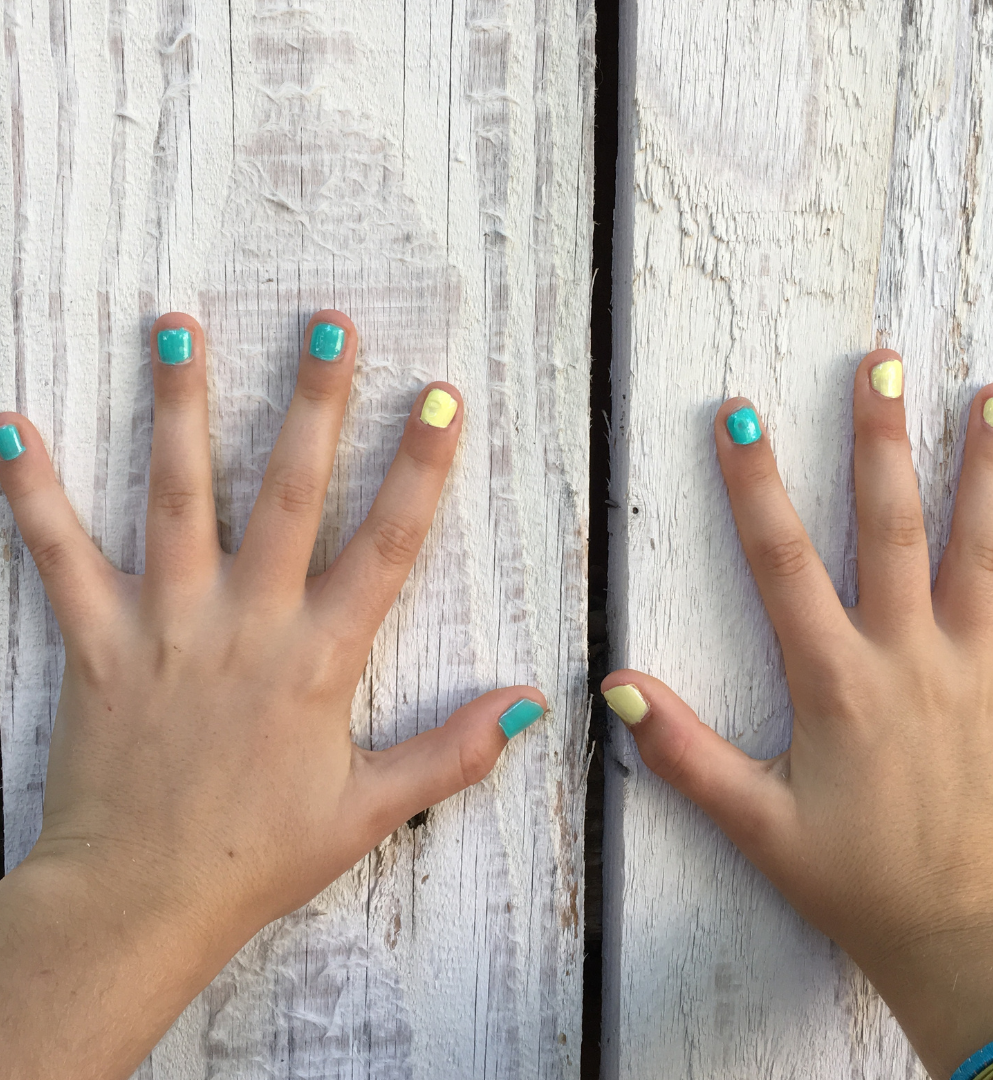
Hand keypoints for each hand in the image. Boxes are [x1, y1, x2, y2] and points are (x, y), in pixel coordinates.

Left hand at [0, 311, 544, 1079]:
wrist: (139, 903)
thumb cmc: (258, 857)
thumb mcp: (369, 811)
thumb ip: (451, 752)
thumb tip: (528, 707)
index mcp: (319, 660)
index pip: (386, 545)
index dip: (420, 469)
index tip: (440, 400)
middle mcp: (246, 625)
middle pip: (288, 495)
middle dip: (314, 405)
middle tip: (328, 325)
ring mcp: (166, 626)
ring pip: (177, 500)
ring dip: (182, 410)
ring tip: (180, 327)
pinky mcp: (97, 643)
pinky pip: (60, 558)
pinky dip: (34, 493)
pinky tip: (10, 426)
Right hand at [603, 351, 992, 1078]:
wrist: (958, 936)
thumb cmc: (851, 878)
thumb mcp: (753, 822)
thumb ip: (684, 751)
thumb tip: (618, 688)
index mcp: (837, 682)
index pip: (781, 563)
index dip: (753, 486)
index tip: (737, 416)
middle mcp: (908, 658)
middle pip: (890, 529)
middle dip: (879, 442)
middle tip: (881, 364)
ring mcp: (975, 670)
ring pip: (982, 552)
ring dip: (986, 469)